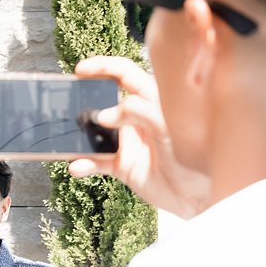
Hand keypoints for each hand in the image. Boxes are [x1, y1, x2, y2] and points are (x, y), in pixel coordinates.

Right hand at [70, 56, 212, 219]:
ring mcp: (128, 142)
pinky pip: (95, 162)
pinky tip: (77, 166)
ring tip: (67, 138)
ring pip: (94, 133)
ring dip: (79, 136)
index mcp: (153, 101)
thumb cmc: (196, 159)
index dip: (103, 68)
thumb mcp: (170, 128)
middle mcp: (137, 119)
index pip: (125, 75)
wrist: (198, 198)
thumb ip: (139, 113)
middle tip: (66, 104)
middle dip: (83, 101)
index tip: (81, 70)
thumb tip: (104, 114)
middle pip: (103, 101)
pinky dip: (83, 164)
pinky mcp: (122, 165)